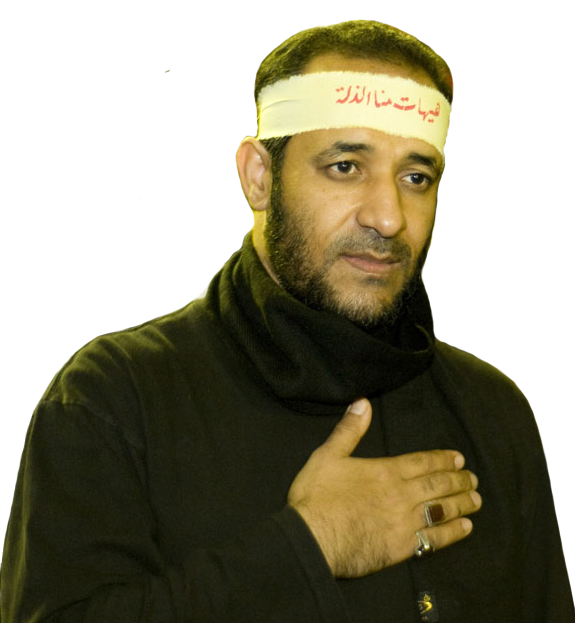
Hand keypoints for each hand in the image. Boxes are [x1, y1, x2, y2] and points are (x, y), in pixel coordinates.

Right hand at [288, 398, 481, 577]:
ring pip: (442, 509)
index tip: (459, 458)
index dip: (442, 459)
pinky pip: (435, 539)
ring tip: (476, 500)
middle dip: (458, 480)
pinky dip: (452, 533)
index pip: (422, 462)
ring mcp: (404, 522)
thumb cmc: (316, 496)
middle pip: (437, 484)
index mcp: (385, 471)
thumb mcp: (327, 455)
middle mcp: (401, 494)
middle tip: (473, 478)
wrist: (312, 539)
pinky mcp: (402, 548)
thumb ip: (349, 430)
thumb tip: (363, 403)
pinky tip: (465, 528)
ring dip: (461, 503)